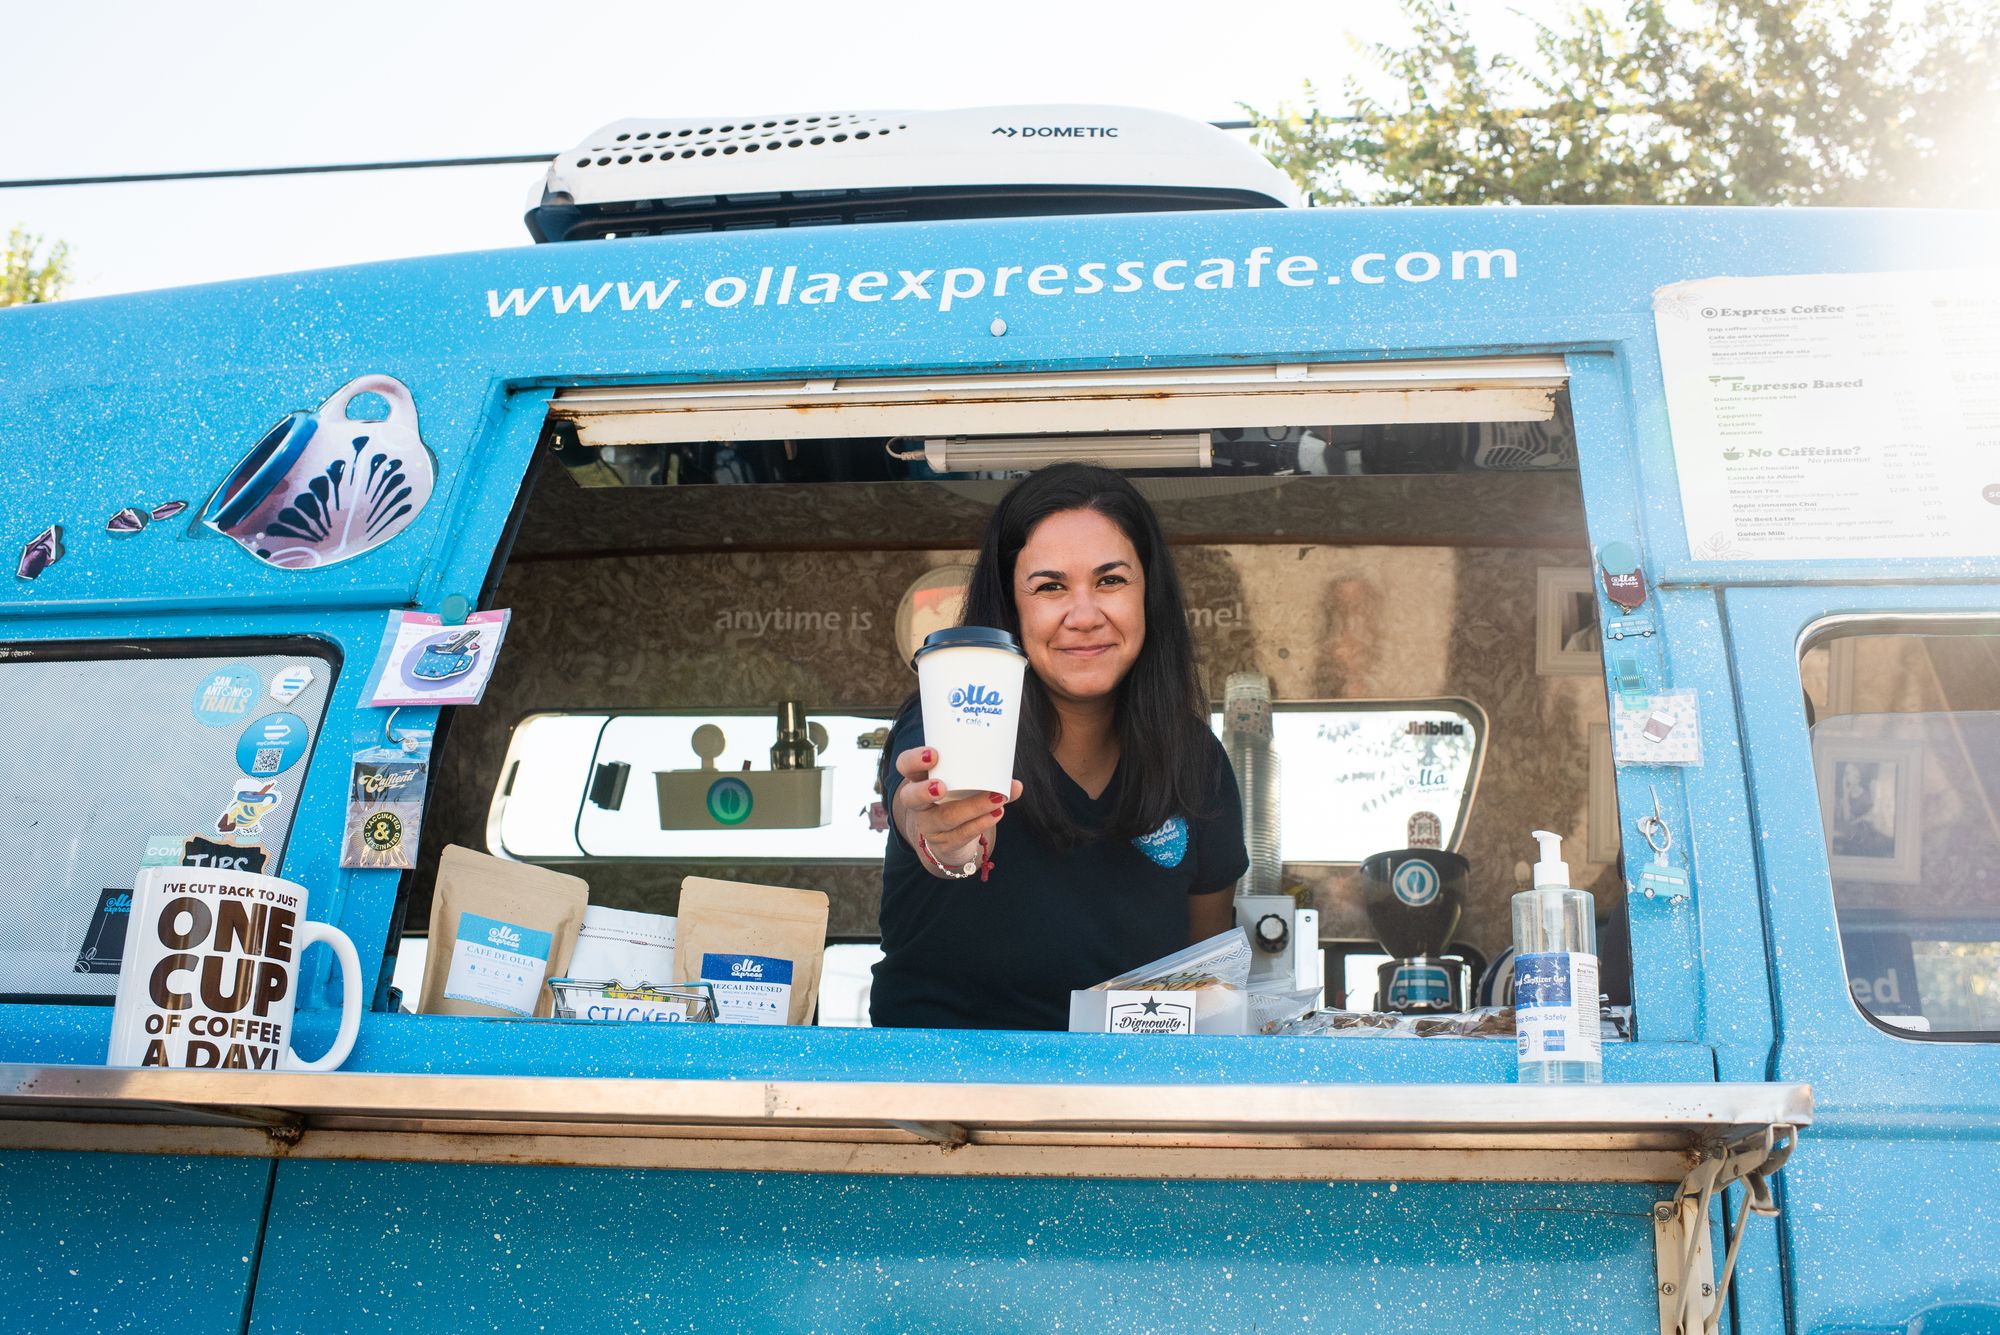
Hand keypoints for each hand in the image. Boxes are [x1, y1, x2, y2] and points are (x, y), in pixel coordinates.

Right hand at [891, 746, 1022, 875]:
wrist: (950, 837)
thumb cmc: (957, 799)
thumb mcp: (963, 785)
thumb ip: (986, 778)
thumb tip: (1016, 784)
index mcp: (919, 779)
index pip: (905, 766)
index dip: (914, 761)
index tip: (934, 755)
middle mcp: (918, 804)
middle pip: (911, 797)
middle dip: (925, 791)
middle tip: (942, 787)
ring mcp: (929, 825)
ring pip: (945, 818)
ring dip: (973, 806)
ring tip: (997, 797)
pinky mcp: (944, 843)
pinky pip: (962, 834)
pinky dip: (982, 822)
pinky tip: (997, 814)